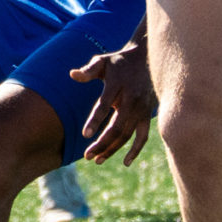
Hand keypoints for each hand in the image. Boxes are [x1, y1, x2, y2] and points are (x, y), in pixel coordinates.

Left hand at [72, 41, 156, 164]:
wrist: (148, 59)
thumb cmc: (119, 63)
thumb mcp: (103, 61)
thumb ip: (89, 70)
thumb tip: (72, 75)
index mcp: (117, 86)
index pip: (104, 105)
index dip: (95, 120)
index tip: (85, 135)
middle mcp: (131, 100)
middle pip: (117, 127)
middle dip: (102, 144)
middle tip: (87, 156)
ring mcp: (141, 109)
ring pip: (127, 135)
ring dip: (112, 149)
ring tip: (97, 160)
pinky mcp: (147, 115)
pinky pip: (143, 136)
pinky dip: (135, 150)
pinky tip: (125, 162)